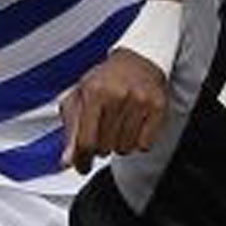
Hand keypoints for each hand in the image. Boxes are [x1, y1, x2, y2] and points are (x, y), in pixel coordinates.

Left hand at [58, 49, 168, 172]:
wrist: (138, 59)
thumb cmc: (107, 79)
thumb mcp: (80, 98)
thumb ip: (71, 129)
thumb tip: (68, 160)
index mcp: (94, 91)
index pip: (85, 140)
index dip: (82, 159)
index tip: (82, 166)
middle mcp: (117, 94)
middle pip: (105, 147)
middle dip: (101, 146)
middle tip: (103, 133)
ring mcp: (139, 101)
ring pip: (125, 148)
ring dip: (119, 144)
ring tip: (119, 127)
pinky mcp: (157, 107)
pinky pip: (144, 144)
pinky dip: (138, 142)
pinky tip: (134, 128)